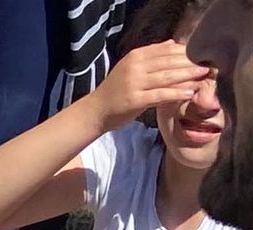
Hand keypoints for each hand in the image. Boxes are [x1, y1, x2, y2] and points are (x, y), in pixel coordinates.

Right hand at [91, 40, 208, 131]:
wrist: (95, 111)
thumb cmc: (115, 91)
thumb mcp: (131, 68)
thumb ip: (151, 56)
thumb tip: (173, 43)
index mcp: (136, 56)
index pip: (167, 50)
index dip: (187, 52)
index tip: (202, 55)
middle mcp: (136, 66)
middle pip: (170, 62)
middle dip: (191, 63)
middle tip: (209, 66)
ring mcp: (134, 83)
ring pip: (167, 77)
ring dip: (188, 76)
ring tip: (204, 76)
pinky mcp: (135, 100)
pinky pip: (160, 94)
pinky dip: (177, 93)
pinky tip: (190, 93)